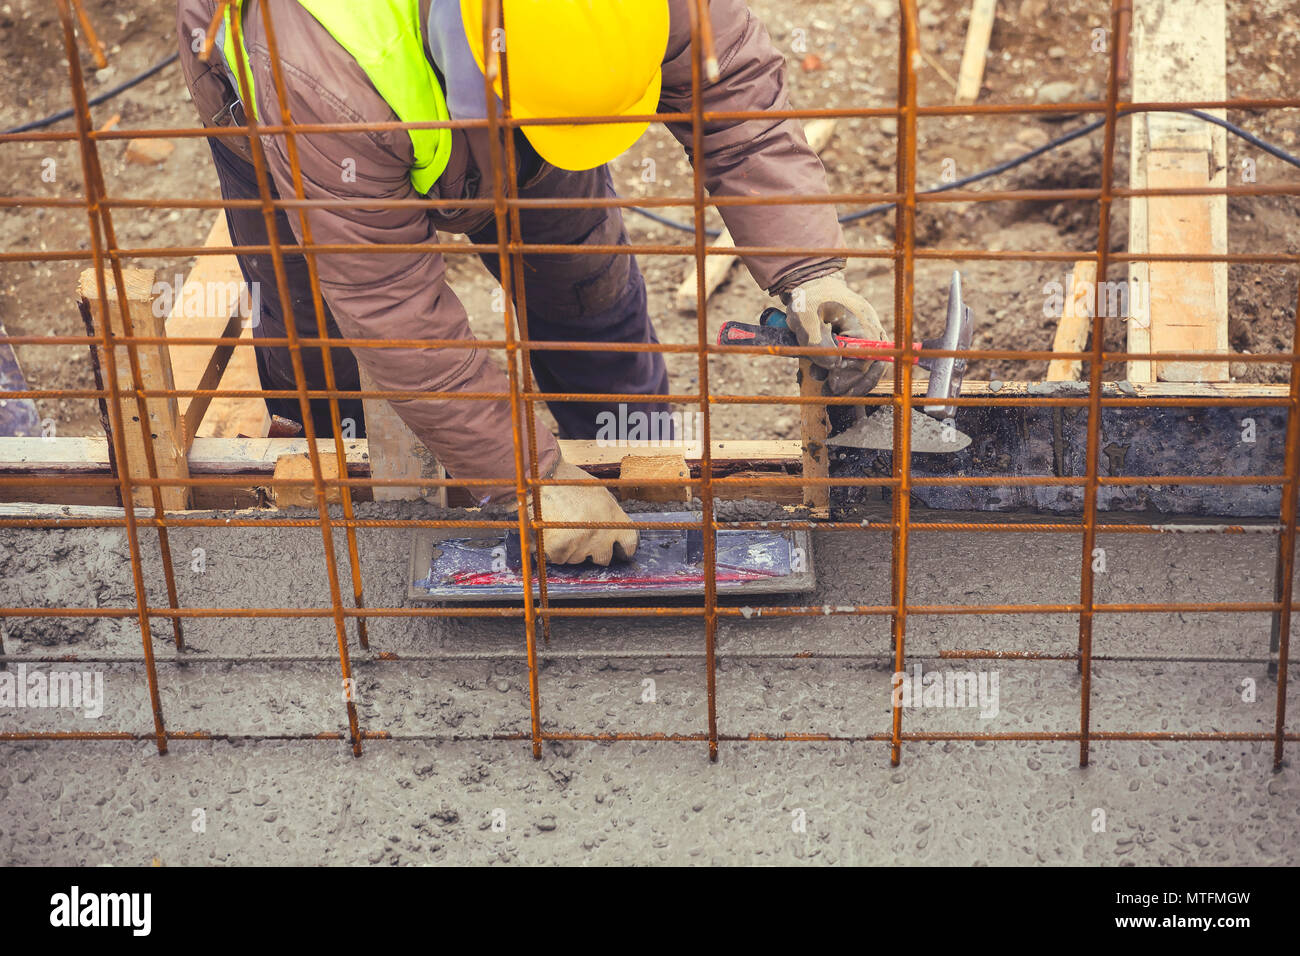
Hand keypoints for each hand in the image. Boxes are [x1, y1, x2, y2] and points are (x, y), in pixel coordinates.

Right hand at [537, 462, 637, 564]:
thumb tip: (614, 526)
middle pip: (604, 557)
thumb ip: (610, 512)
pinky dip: (555, 551)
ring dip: (573, 550)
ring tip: (563, 529)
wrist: (541, 478)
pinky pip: (559, 559)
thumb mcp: (599, 492)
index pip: (630, 542)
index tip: (622, 551)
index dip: (626, 549)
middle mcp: (601, 534)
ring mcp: (580, 544)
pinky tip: (552, 534)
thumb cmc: (569, 481)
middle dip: (596, 552)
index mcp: (614, 518)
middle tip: (585, 540)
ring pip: (579, 559)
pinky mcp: (560, 549)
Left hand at [782, 273, 887, 395]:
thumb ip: (816, 344)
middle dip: (851, 382)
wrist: (813, 285)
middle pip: (873, 365)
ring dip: (854, 379)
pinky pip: (868, 358)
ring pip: (873, 364)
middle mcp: (872, 328)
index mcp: (862, 324)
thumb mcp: (805, 321)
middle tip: (831, 391)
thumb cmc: (809, 301)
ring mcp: (871, 332)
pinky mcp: (865, 336)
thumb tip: (832, 367)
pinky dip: (855, 370)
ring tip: (830, 387)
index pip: (863, 360)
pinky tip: (838, 377)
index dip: (848, 376)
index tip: (831, 384)